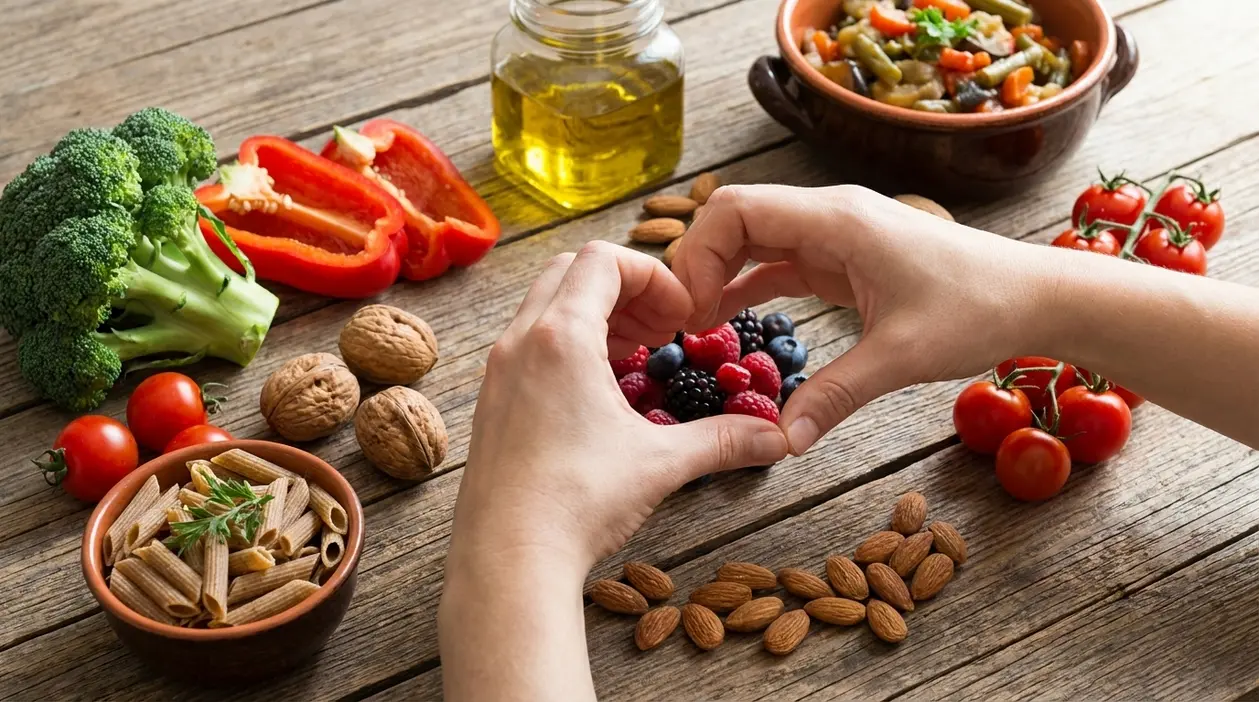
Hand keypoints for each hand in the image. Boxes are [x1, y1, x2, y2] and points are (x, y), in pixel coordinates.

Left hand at [440, 242, 787, 700]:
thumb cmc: (577, 503)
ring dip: (593, 316)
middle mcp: (520, 342)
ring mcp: (498, 372)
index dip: (652, 275)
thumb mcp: (661, 463)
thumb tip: (776, 437)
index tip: (680, 316)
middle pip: (570, 270)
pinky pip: (527, 345)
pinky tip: (597, 396)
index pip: (604, 259)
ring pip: (544, 306)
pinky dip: (565, 347)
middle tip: (660, 331)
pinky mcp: (490, 403)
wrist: (508, 560)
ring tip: (634, 358)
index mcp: (561, 336)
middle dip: (623, 289)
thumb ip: (723, 440)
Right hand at [673, 184, 1052, 454]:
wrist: (1035, 295)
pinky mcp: (843, 256)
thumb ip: (834, 395)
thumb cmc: (977, 309)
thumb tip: (780, 441)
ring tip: (695, 324)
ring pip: (753, 237)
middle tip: (685, 321)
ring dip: (720, 273)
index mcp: (836, 219)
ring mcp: (835, 233)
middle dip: (699, 263)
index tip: (691, 310)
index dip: (698, 253)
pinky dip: (747, 285)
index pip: (735, 209)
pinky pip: (778, 261)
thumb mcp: (900, 356)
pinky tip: (725, 318)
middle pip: (734, 218)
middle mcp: (829, 214)